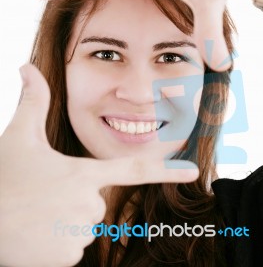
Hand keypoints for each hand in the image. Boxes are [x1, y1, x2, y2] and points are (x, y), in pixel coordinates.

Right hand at [0, 64, 197, 266]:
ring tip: (39, 211)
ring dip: (65, 214)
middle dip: (77, 193)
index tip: (192, 171)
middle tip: (45, 193)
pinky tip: (37, 229)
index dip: (166, 169)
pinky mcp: (67, 257)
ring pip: (84, 220)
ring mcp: (79, 233)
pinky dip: (58, 235)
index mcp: (83, 174)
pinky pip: (73, 242)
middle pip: (96, 197)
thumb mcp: (19, 136)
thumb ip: (33, 101)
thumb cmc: (3, 178)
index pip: (134, 169)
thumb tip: (27, 67)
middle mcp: (88, 204)